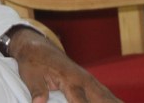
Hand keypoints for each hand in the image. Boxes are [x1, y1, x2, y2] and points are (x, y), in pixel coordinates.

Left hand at [8, 28, 122, 102]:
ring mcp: (89, 80)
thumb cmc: (32, 61)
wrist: (37, 46)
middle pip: (102, 99)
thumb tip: (38, 102)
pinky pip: (105, 94)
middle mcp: (83, 79)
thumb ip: (36, 89)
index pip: (81, 101)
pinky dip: (114, 101)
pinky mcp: (89, 82)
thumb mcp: (29, 74)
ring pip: (108, 97)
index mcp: (69, 78)